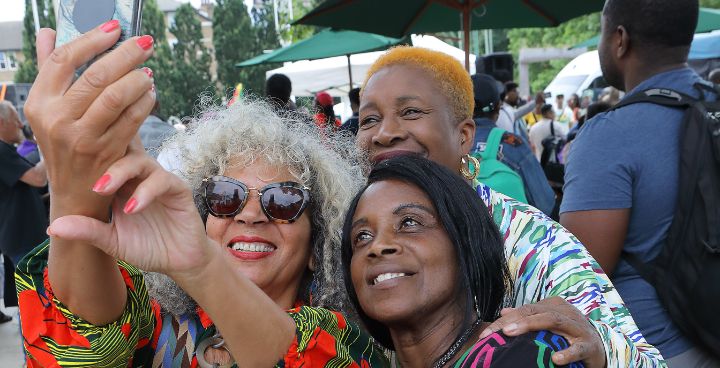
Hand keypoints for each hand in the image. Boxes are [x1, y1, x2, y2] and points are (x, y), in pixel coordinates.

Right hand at [26, 24, 154, 220]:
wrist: (75, 190)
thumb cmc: (64, 141)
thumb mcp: (50, 108)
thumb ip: (50, 70)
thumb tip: (47, 33)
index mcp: (40, 103)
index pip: (62, 60)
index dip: (91, 39)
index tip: (115, 28)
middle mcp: (57, 119)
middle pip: (95, 76)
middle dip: (125, 55)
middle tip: (145, 44)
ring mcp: (82, 138)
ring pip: (115, 97)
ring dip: (138, 79)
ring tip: (148, 70)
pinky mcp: (107, 152)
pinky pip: (132, 120)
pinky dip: (145, 102)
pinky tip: (151, 93)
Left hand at [47, 142, 212, 277]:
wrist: (178, 262)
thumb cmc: (146, 247)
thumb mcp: (110, 241)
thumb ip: (87, 230)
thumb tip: (51, 227)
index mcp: (120, 184)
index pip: (103, 158)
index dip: (87, 155)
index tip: (64, 163)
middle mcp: (138, 177)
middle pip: (120, 151)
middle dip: (100, 159)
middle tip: (85, 180)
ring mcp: (158, 180)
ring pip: (140, 161)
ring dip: (120, 172)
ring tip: (103, 190)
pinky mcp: (178, 188)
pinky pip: (162, 180)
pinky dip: (146, 191)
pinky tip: (132, 208)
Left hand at [479, 297, 605, 367]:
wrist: (598, 348)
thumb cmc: (568, 335)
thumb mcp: (548, 323)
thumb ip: (528, 317)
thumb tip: (504, 312)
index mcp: (553, 305)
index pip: (525, 309)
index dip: (504, 320)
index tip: (486, 333)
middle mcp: (565, 312)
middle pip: (536, 312)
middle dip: (515, 320)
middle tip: (499, 330)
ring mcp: (578, 327)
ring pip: (554, 321)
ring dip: (532, 326)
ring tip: (513, 333)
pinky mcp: (589, 345)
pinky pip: (578, 348)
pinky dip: (567, 353)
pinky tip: (556, 359)